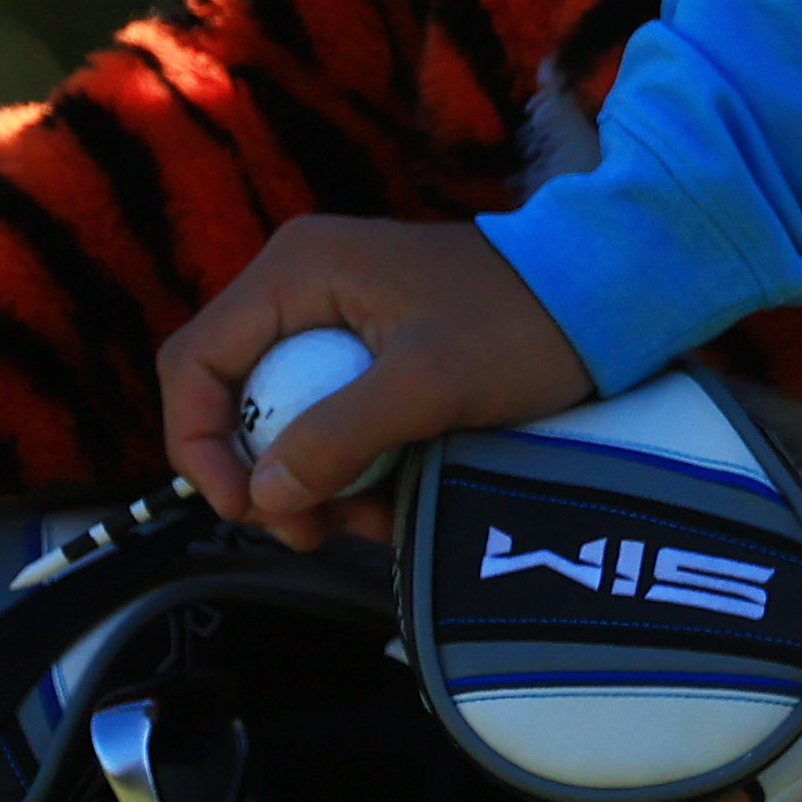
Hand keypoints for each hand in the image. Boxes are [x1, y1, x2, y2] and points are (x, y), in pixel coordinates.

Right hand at [159, 217, 598, 549]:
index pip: (194, 363)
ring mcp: (335, 316)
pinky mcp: (370, 348)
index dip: (198, 446)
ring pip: (281, 419)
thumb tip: (264, 494)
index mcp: (298, 270)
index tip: (247, 508)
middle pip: (232, 399)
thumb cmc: (522, 323)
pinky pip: (328, 417)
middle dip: (264, 476)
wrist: (606, 295)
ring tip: (368, 522)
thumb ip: (337, 436)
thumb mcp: (427, 384)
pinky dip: (349, 466)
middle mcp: (302, 285)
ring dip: (311, 483)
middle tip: (314, 531)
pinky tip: (390, 499)